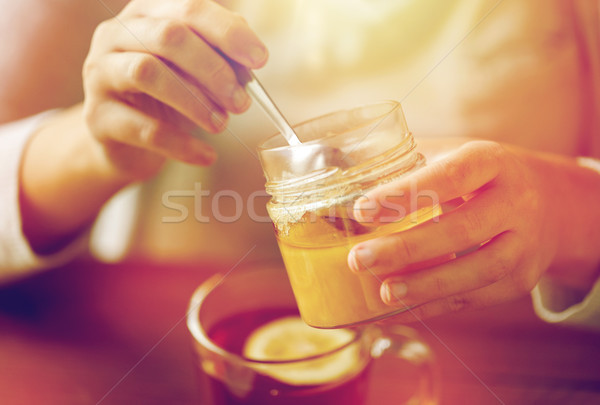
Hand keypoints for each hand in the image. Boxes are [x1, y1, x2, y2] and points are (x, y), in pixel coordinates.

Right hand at [82, 0, 267, 178]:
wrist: (124, 140)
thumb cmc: (164, 97)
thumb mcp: (192, 72)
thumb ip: (219, 59)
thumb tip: (250, 64)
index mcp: (146, 14)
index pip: (189, 9)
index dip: (228, 32)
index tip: (260, 59)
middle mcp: (115, 35)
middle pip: (169, 36)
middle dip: (214, 69)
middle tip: (241, 101)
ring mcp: (99, 73)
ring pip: (148, 72)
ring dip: (195, 101)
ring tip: (222, 124)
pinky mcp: (97, 117)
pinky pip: (143, 129)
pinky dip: (181, 144)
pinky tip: (206, 155)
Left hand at [347, 140, 599, 320]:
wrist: (548, 202)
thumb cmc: (479, 176)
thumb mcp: (453, 154)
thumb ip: (405, 161)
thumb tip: (335, 168)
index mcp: (491, 161)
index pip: (450, 176)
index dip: (406, 194)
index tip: (362, 209)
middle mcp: (514, 201)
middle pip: (463, 229)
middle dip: (408, 248)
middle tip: (359, 258)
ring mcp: (523, 244)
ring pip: (478, 270)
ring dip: (427, 285)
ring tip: (383, 293)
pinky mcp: (520, 279)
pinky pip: (477, 298)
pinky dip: (435, 307)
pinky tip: (398, 311)